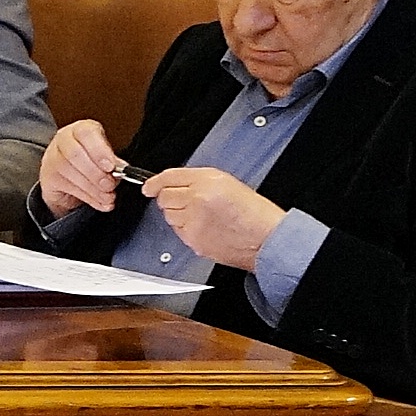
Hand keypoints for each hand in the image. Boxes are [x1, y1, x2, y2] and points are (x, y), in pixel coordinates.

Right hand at [37, 118, 126, 220]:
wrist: (67, 179)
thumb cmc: (89, 163)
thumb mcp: (105, 158)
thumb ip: (113, 162)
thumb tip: (121, 170)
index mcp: (81, 130)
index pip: (86, 133)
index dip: (99, 150)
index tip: (111, 166)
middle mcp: (63, 140)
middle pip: (75, 153)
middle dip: (95, 173)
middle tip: (110, 185)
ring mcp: (52, 157)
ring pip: (69, 171)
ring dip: (92, 188)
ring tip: (107, 196)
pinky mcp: (48, 176)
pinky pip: (67, 187)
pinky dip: (87, 197)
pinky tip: (99, 202)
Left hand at [141, 166, 285, 269]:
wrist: (266, 238)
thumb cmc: (254, 213)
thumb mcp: (228, 184)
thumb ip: (198, 181)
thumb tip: (173, 185)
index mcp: (208, 181)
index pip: (169, 177)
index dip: (155, 182)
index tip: (149, 186)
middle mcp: (197, 199)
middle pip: (164, 197)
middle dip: (170, 199)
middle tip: (188, 203)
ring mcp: (192, 220)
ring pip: (168, 215)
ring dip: (178, 214)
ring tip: (202, 216)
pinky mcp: (192, 238)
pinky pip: (177, 231)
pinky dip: (185, 229)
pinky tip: (204, 228)